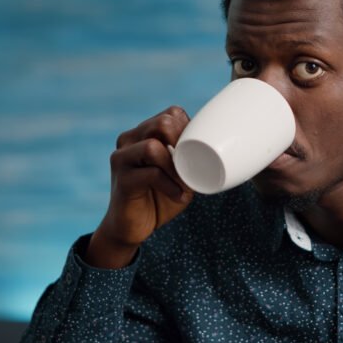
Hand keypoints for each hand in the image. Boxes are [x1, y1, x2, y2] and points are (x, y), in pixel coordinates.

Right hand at [86, 106, 194, 267]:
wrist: (132, 228)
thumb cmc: (159, 198)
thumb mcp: (180, 174)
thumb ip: (191, 158)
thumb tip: (220, 149)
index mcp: (143, 133)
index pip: (171, 114)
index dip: (190, 130)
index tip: (198, 152)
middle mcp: (129, 140)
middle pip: (162, 123)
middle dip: (184, 144)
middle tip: (192, 166)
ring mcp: (122, 158)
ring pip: (152, 146)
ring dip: (176, 167)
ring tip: (185, 184)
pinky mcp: (122, 179)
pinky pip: (150, 174)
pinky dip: (170, 185)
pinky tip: (179, 197)